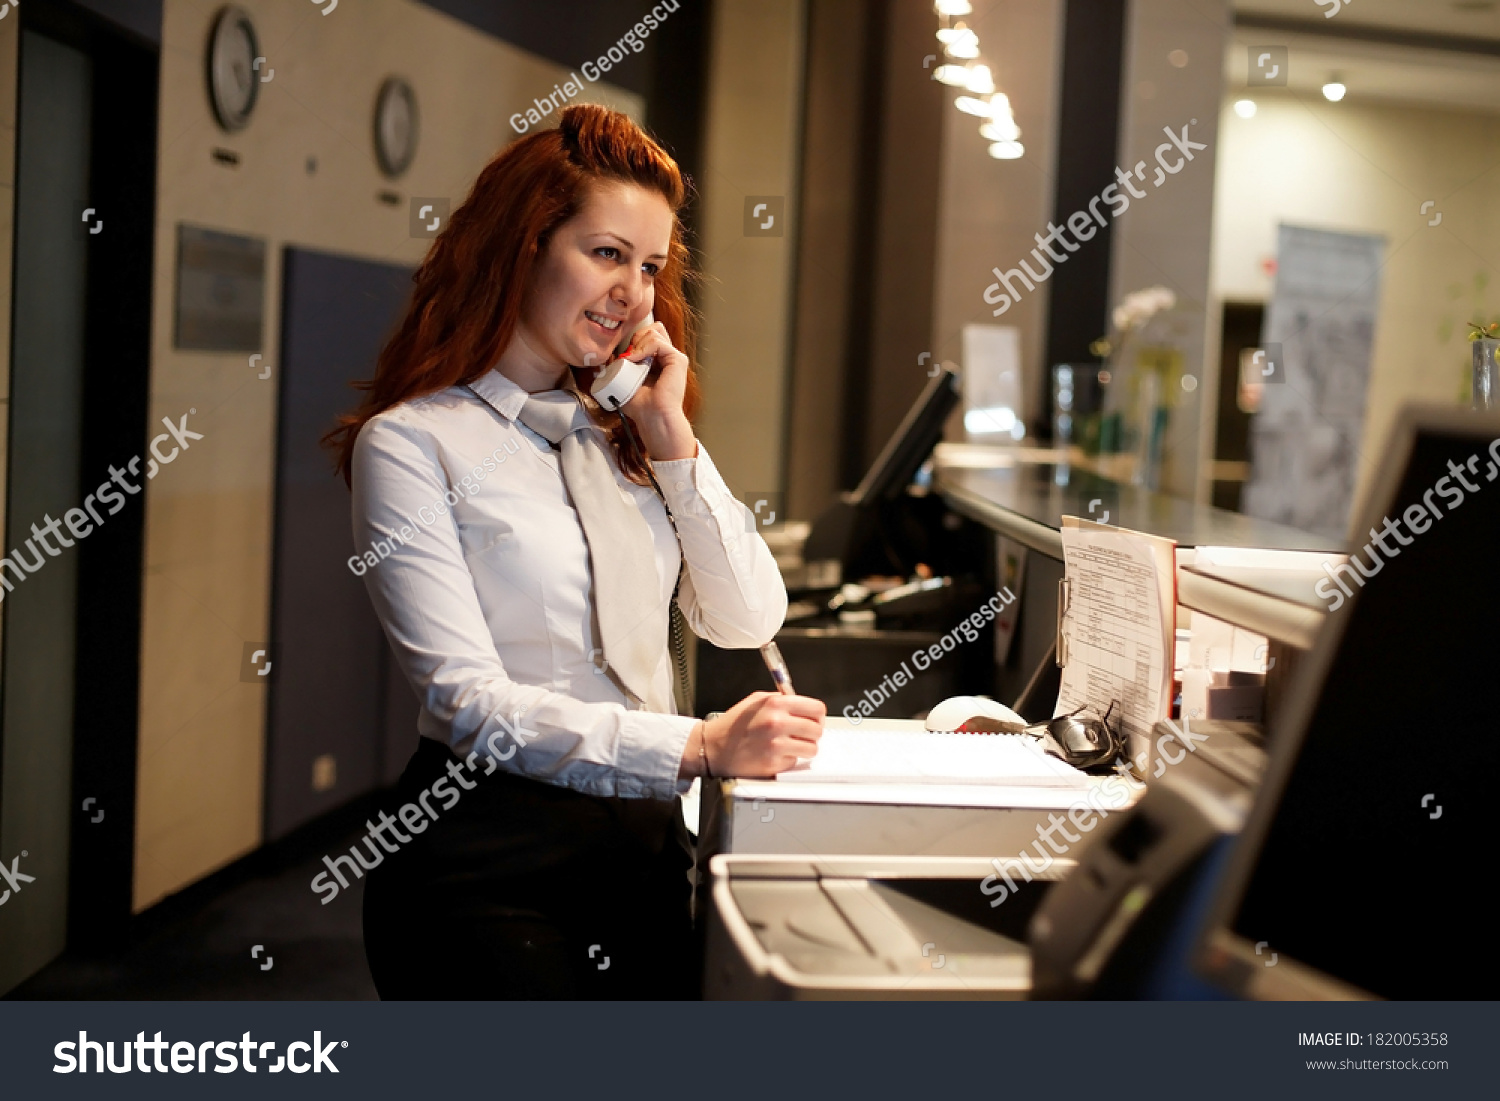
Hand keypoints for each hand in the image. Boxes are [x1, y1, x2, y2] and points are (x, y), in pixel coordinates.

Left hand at [614, 318, 695, 459]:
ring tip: (632, 360)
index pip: (648, 335)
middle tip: (629, 356)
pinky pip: (658, 342)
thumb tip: (608, 358)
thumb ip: (620, 367)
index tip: (625, 356)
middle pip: (653, 328)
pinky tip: (636, 360)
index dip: (635, 340)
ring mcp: (674, 357)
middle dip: (637, 337)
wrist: (652, 417)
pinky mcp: (678, 360)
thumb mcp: (625, 380)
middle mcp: (668, 357)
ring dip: (639, 343)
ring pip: (654, 331)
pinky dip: (644, 347)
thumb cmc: (640, 405)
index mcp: (658, 360)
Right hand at [686, 691, 825, 778]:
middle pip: (817, 730)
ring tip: (790, 745)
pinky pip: (796, 761)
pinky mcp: (774, 764)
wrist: (714, 747)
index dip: (817, 715)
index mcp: (776, 704)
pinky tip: (776, 754)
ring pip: (812, 748)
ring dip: (804, 748)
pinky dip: (789, 759)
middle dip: (812, 733)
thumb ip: (780, 699)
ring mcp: (776, 745)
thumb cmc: (733, 725)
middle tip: (801, 734)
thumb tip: (802, 703)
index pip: (817, 709)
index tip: (813, 719)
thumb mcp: (756, 701)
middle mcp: (778, 723)